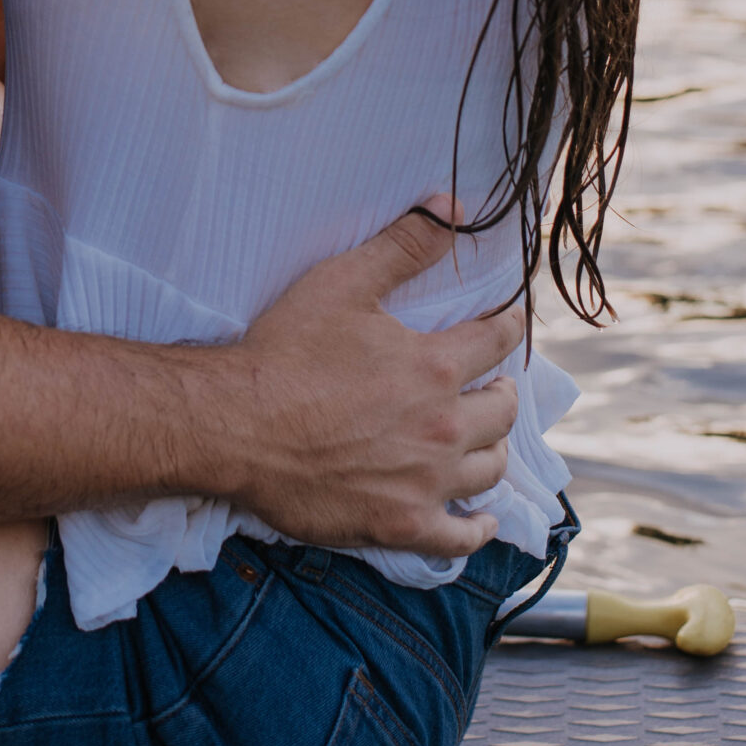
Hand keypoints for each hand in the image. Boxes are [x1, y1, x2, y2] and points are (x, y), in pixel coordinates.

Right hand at [223, 197, 525, 556]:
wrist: (237, 426)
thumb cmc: (286, 353)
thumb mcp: (343, 283)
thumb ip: (403, 245)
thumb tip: (452, 208)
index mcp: (436, 365)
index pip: (498, 340)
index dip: (507, 327)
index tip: (508, 323)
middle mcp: (443, 426)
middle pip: (503, 410)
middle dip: (504, 391)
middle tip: (494, 385)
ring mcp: (426, 481)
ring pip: (490, 469)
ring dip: (493, 449)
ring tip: (485, 440)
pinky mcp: (401, 524)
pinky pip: (459, 536)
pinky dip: (477, 528)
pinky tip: (481, 519)